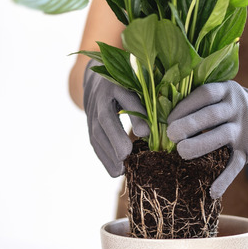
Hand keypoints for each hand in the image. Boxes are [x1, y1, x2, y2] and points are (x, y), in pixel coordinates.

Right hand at [83, 60, 148, 176]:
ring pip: (96, 132)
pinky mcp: (89, 122)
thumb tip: (158, 129)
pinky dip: (104, 157)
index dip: (134, 114)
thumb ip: (149, 101)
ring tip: (120, 171)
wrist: (98, 76)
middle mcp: (101, 95)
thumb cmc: (129, 82)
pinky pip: (94, 141)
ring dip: (108, 154)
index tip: (145, 133)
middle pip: (106, 117)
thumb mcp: (140, 84)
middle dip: (115, 138)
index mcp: (117, 82)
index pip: (126, 96)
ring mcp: (92, 110)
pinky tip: (114, 171)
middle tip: (126, 156)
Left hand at [166, 81, 247, 198]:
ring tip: (181, 152)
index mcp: (226, 90)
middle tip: (171, 135)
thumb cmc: (225, 105)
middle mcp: (237, 108)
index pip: (205, 94)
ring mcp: (244, 129)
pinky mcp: (247, 150)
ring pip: (222, 136)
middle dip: (189, 125)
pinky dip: (225, 179)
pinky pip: (236, 165)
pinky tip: (212, 192)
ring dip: (200, 145)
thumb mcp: (218, 94)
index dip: (184, 106)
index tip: (168, 119)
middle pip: (212, 115)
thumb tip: (159, 113)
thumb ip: (196, 99)